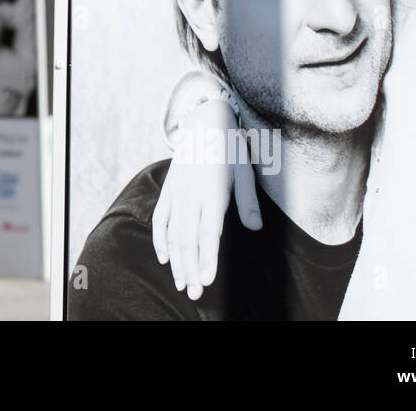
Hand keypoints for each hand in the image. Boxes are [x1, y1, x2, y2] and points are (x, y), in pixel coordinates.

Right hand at [150, 99, 260, 300]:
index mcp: (212, 192)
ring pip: (173, 233)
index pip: (208, 233)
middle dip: (191, 268)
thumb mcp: (245, 173)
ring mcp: (177, 192)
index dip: (207, 258)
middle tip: (194, 293)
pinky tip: (165, 258)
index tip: (207, 281)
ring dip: (176, 261)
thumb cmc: (230, 150)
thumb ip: (247, 202)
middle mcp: (191, 194)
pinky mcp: (168, 190)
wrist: (205, 123)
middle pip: (188, 239)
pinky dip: (160, 239)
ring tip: (181, 283)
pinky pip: (160, 219)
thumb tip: (256, 228)